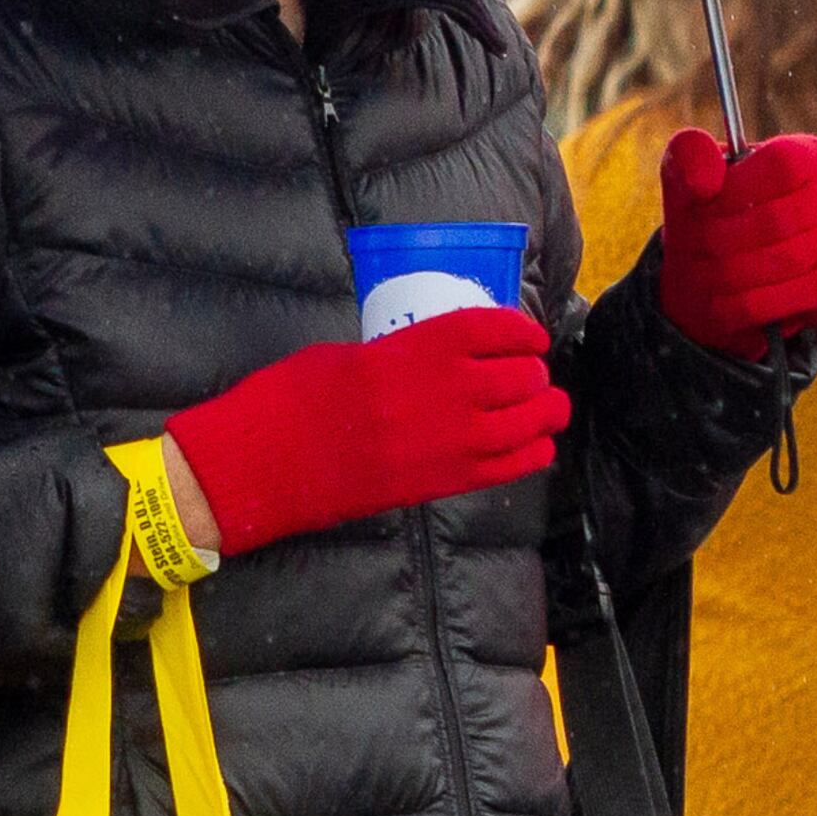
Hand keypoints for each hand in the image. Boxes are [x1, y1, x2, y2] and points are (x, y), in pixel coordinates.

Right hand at [168, 304, 566, 558]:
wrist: (266, 463)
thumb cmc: (291, 399)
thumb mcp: (348, 355)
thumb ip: (400, 356)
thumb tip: (434, 362)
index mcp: (416, 349)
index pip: (494, 330)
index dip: (522, 332)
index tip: (530, 336)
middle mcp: (443, 392)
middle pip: (519, 378)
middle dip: (534, 375)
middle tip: (535, 376)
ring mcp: (445, 442)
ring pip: (525, 424)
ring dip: (545, 413)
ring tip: (550, 408)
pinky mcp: (438, 484)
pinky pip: (507, 469)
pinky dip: (531, 456)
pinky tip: (537, 447)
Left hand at [658, 127, 816, 354]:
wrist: (738, 271)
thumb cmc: (718, 214)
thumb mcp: (693, 175)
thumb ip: (689, 157)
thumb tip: (704, 182)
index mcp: (811, 154)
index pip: (781, 165)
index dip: (735, 190)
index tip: (703, 209)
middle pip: (776, 219)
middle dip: (721, 239)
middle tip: (693, 250)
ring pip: (781, 261)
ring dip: (729, 274)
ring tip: (701, 276)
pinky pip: (787, 299)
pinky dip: (745, 305)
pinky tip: (720, 305)